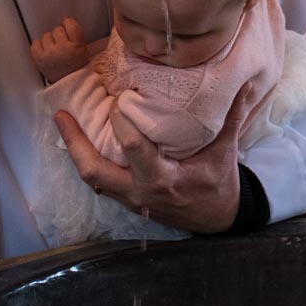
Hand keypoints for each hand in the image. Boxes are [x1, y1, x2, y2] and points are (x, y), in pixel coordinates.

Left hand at [30, 17, 91, 82]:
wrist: (68, 82)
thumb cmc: (75, 65)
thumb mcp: (83, 48)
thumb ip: (75, 33)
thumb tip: (65, 19)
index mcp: (76, 46)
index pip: (71, 25)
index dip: (68, 24)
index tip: (67, 26)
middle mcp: (62, 49)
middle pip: (57, 29)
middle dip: (60, 35)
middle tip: (62, 43)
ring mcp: (49, 54)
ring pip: (46, 35)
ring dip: (50, 40)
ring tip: (54, 49)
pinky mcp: (39, 59)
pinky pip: (36, 43)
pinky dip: (40, 46)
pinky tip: (45, 51)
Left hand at [55, 83, 251, 232]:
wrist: (218, 220)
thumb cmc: (220, 185)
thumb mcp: (225, 153)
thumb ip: (232, 118)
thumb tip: (243, 85)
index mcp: (163, 180)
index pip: (134, 149)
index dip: (122, 124)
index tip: (116, 99)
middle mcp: (140, 192)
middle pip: (94, 171)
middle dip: (74, 143)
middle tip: (61, 116)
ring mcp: (130, 199)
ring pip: (91, 178)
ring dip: (75, 151)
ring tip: (64, 122)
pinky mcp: (128, 199)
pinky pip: (99, 180)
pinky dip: (88, 160)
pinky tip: (82, 140)